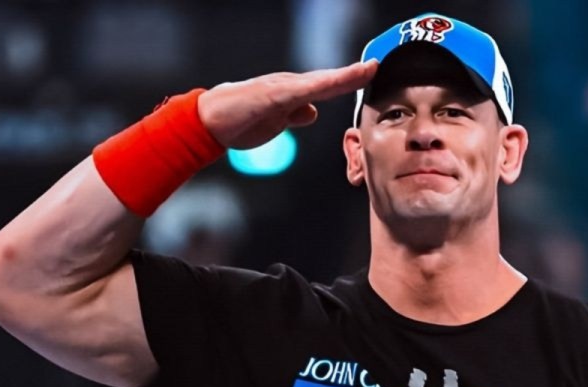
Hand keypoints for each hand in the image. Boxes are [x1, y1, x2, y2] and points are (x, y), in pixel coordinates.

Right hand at [197, 61, 377, 148]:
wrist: (209, 120)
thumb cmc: (239, 120)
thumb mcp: (276, 121)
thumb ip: (294, 115)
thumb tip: (313, 113)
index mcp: (293, 94)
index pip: (327, 86)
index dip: (350, 79)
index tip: (373, 73)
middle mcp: (289, 86)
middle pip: (328, 79)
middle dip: (354, 73)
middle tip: (378, 64)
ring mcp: (280, 89)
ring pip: (318, 81)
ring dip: (343, 76)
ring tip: (366, 70)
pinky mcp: (269, 96)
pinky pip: (298, 91)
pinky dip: (317, 87)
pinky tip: (332, 83)